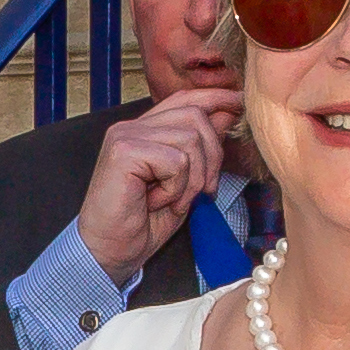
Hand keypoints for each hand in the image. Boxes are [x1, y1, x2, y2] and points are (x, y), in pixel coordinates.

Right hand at [73, 88, 244, 280]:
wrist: (109, 252)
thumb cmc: (143, 223)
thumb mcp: (185, 182)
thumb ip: (202, 146)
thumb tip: (228, 113)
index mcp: (144, 129)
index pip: (186, 98)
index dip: (216, 98)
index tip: (241, 104)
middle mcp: (132, 127)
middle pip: (195, 115)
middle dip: (213, 156)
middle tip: (204, 192)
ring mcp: (125, 136)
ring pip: (190, 139)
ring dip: (193, 179)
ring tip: (173, 201)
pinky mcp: (124, 152)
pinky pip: (176, 161)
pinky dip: (176, 188)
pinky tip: (157, 202)